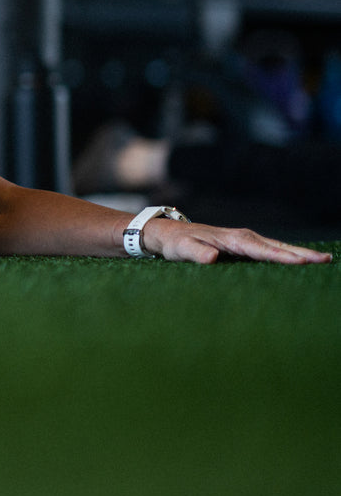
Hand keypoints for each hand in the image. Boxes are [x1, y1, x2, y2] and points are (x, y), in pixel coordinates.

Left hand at [142, 218, 332, 264]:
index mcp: (233, 239)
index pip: (262, 250)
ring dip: (299, 253)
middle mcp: (243, 237)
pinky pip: (270, 250)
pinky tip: (301, 261)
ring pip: (277, 247)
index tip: (303, 262)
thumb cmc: (177, 243)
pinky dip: (288, 254)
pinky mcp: (244, 245)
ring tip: (323, 259)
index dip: (282, 257)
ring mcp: (246, 240)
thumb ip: (197, 254)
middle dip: (302, 254)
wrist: (170, 233)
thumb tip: (212, 258)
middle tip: (326, 260)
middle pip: (277, 247)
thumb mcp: (182, 250)